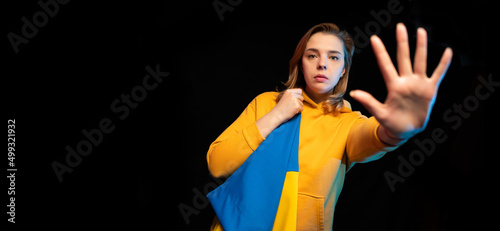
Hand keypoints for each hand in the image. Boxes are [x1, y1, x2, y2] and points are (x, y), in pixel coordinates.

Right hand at [256, 89, 302, 138]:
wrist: (277, 114)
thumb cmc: (281, 108)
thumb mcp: (285, 98)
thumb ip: (291, 96)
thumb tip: (301, 97)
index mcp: (288, 91)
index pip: (299, 91)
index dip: (298, 97)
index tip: (294, 100)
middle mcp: (292, 94)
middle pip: (301, 98)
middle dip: (299, 103)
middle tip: (292, 106)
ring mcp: (294, 100)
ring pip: (302, 104)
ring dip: (298, 108)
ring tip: (291, 109)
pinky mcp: (297, 106)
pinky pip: (301, 109)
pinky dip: (298, 111)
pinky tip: (292, 112)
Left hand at [350, 23, 452, 140]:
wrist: (405, 131)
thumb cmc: (390, 122)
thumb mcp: (379, 113)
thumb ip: (369, 101)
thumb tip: (354, 93)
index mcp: (393, 86)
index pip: (386, 65)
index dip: (380, 52)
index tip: (374, 38)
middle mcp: (406, 81)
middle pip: (404, 58)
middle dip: (402, 42)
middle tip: (400, 26)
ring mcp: (418, 84)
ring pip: (420, 61)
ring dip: (421, 47)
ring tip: (421, 31)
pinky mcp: (429, 90)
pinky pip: (438, 74)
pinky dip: (443, 64)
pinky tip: (448, 51)